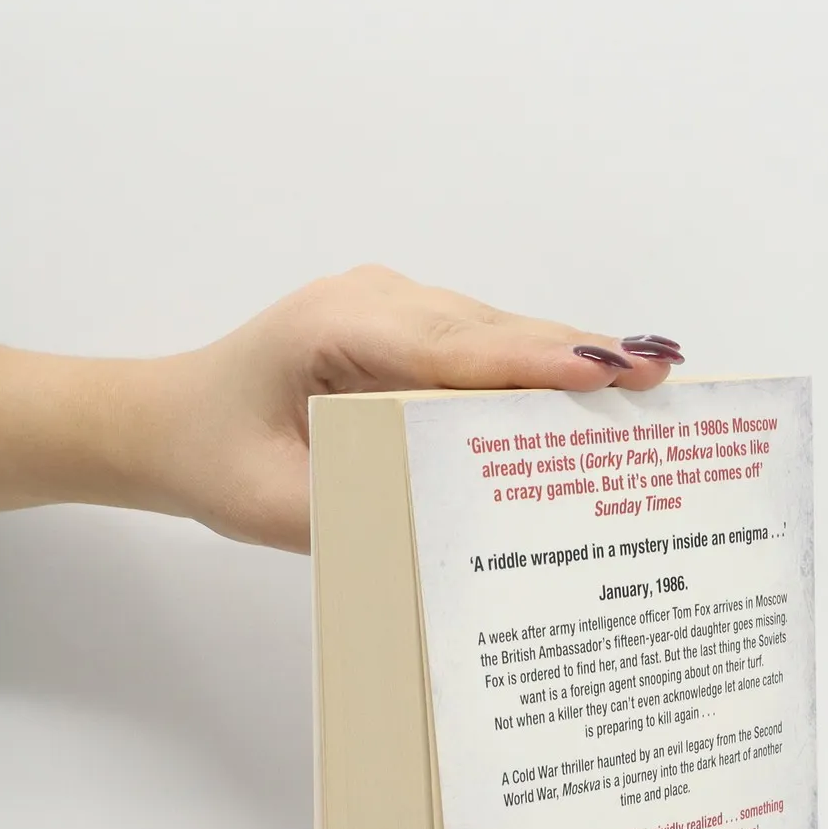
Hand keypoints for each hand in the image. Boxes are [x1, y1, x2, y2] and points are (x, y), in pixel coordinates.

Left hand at [0, 265, 680, 550]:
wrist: (164, 421)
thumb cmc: (212, 460)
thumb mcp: (274, 508)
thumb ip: (361, 511)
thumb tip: (455, 527)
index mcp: (334, 330)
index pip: (451, 348)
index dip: (532, 362)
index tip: (603, 371)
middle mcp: (373, 301)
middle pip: (493, 330)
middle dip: (579, 355)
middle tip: (663, 376)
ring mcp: (394, 307)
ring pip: (499, 331)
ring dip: (571, 357)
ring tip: (656, 380)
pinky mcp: (409, 326)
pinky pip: (485, 343)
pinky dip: (539, 366)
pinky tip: (602, 385)